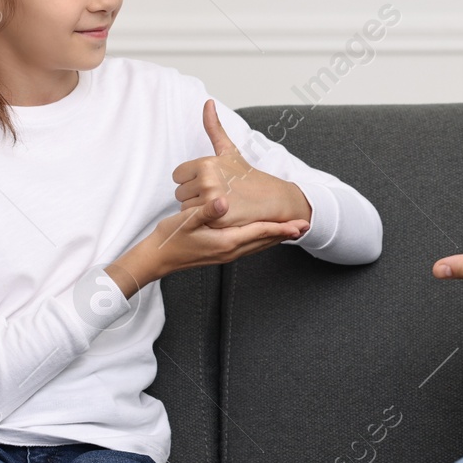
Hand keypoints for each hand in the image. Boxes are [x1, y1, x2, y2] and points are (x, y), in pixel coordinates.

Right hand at [111, 198, 308, 294]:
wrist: (158, 258)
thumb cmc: (170, 238)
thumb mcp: (186, 221)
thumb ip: (206, 211)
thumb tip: (224, 203)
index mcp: (225, 242)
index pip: (260, 233)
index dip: (281, 228)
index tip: (299, 224)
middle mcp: (230, 251)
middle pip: (264, 241)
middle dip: (285, 233)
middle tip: (305, 226)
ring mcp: (226, 254)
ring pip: (258, 245)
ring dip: (275, 237)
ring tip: (291, 230)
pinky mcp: (221, 254)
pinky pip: (249, 246)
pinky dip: (261, 240)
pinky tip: (263, 234)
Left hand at [172, 99, 312, 228]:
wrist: (271, 199)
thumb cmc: (247, 176)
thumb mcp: (229, 150)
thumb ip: (214, 127)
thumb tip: (207, 102)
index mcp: (206, 163)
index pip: (178, 176)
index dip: (191, 180)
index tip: (209, 182)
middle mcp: (208, 180)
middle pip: (179, 193)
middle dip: (194, 196)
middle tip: (217, 194)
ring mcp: (212, 201)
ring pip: (185, 208)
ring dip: (198, 210)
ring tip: (219, 204)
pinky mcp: (217, 219)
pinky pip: (195, 221)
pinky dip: (205, 220)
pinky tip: (220, 216)